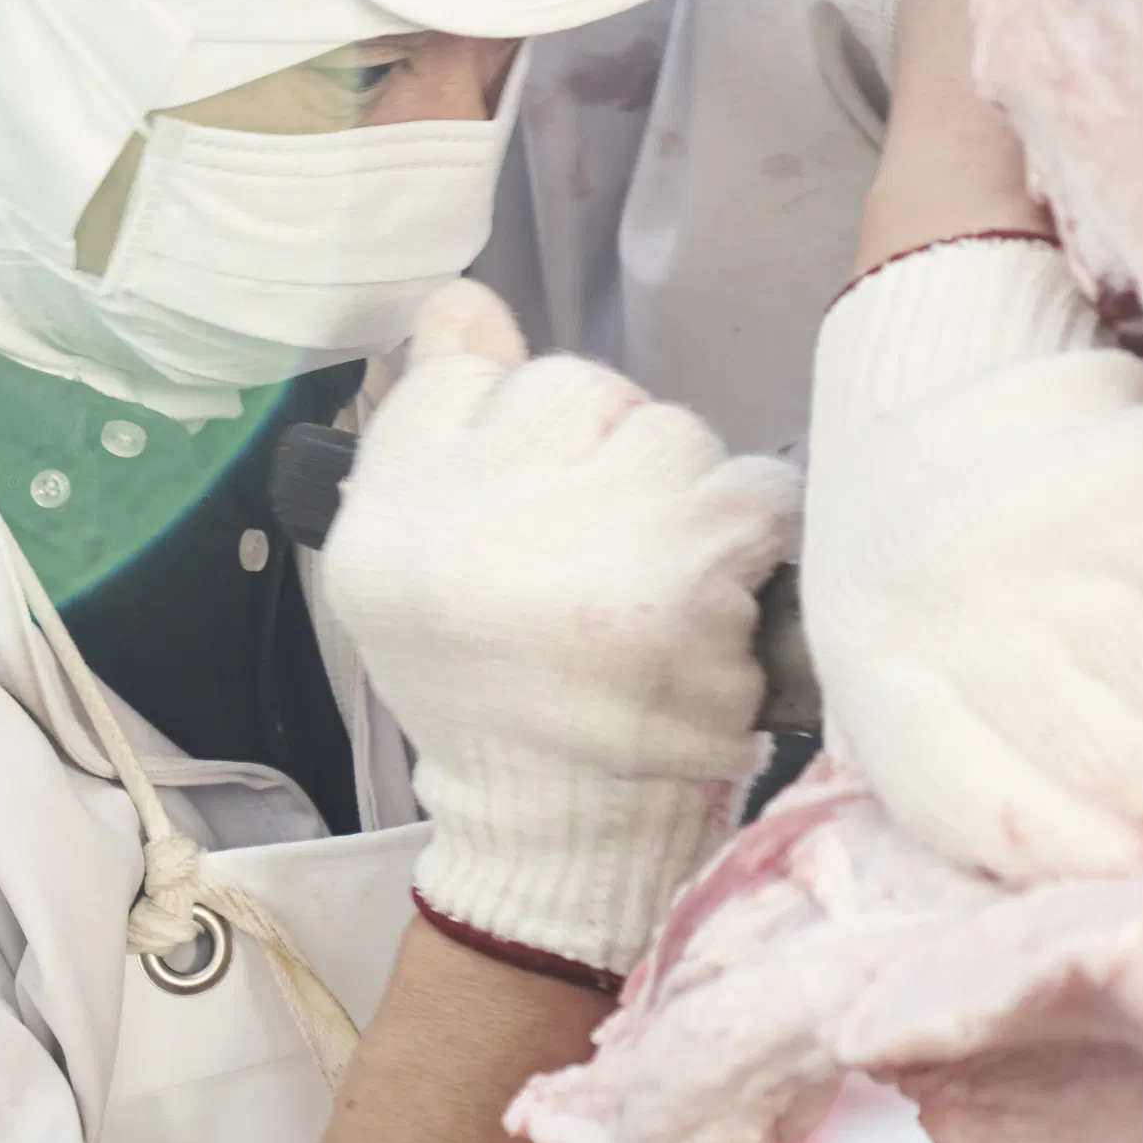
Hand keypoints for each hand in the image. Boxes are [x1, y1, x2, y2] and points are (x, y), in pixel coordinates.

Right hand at [321, 284, 798, 979]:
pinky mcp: (681, 592)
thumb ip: (436, 428)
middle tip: (606, 554)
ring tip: (656, 587)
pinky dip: (754, 536)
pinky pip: (753, 491)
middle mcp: (467, 525)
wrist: (553, 842)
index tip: (540, 493)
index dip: (524, 422)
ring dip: (682, 497)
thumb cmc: (492, 698)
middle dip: (609, 455)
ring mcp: (578, 553)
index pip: (472, 363)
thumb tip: (467, 301)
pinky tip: (723, 593)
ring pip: (672, 434)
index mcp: (388, 512)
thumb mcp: (409, 569)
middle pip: (581, 389)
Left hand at [800, 235, 1142, 882]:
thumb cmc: (931, 502)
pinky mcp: (1133, 482)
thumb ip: (961, 725)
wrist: (950, 316)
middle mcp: (950, 603)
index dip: (1062, 849)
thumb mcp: (893, 616)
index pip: (965, 797)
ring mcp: (1044, 542)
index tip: (1137, 863)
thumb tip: (1106, 846)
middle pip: (1101, 758)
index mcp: (873, 649)